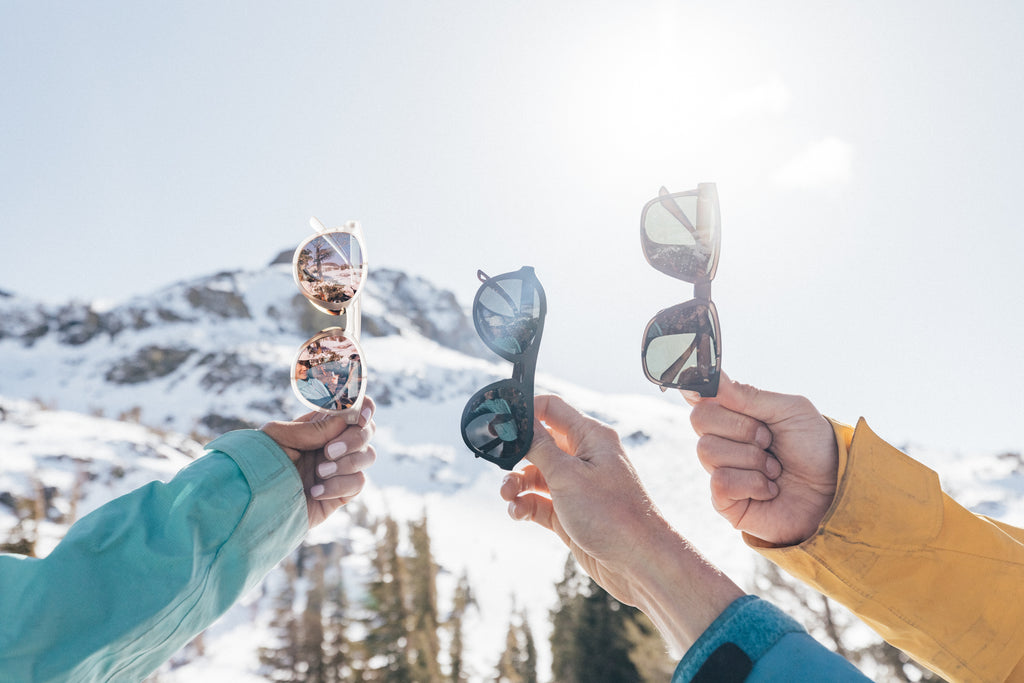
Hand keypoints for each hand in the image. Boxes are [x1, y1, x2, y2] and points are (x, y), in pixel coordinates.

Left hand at [261, 398, 376, 527]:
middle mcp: (333, 444)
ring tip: (318, 474)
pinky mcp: (340, 494)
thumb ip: (311, 429)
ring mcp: (338, 469)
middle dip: (354, 439)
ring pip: (368, 456)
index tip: (361, 416)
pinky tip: (315, 492)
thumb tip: (344, 421)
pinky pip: (357, 483)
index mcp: (319, 425)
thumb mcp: (277, 437)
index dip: (364, 407)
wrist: (249, 503)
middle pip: (367, 432)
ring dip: (347, 463)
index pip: (352, 409)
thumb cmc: (257, 464)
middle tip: (328, 452)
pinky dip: (339, 486)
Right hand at [500, 394, 666, 604]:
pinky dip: (524, 504)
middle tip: (497, 461)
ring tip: (507, 495)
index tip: (498, 419)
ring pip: (535, 475)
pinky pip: (538, 501)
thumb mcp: (567, 475)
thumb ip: (538, 447)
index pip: (552, 409)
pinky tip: (517, 512)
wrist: (637, 563)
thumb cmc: (612, 514)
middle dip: (515, 454)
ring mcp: (576, 486)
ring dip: (516, 483)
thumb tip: (518, 421)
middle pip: (539, 443)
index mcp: (590, 437)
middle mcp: (584, 458)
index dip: (525, 410)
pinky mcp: (569, 512)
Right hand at [688, 373, 836, 545]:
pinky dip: (753, 483)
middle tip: (769, 440)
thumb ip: (750, 395)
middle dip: (742, 428)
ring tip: (775, 469)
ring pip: (708, 450)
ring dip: (752, 458)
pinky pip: (721, 482)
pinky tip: (770, 489)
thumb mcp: (790, 410)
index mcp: (735, 415)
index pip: (702, 398)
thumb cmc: (815, 448)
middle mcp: (723, 441)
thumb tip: (715, 379)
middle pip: (700, 419)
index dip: (702, 393)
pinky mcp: (725, 501)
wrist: (835, 490)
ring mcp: (721, 470)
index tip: (712, 394)